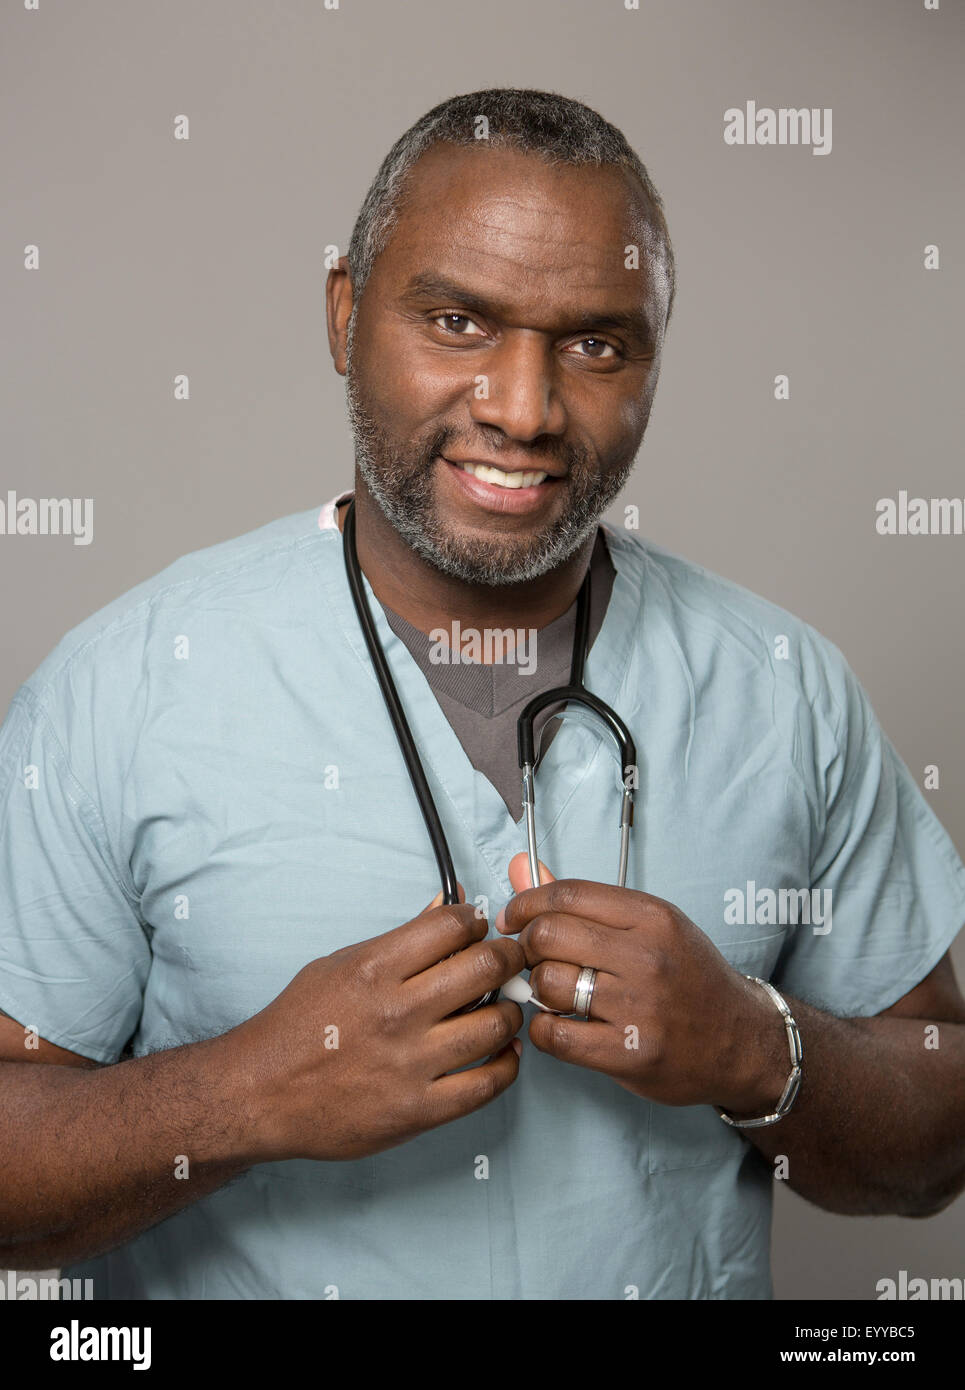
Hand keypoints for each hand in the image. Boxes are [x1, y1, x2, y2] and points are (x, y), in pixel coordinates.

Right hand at [235, 885, 524, 1161]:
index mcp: (374, 969)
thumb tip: (451, 904)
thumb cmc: (299, 1024)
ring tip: (503, 1006)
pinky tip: (504, 1051)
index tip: (478, 928)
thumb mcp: (341, 964)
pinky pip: (487, 1086)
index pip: (452, 927)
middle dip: (506, 958)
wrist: (259, 1093)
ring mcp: (409, 1065)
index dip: (475, 921)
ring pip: (494, 1025)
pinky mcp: (418, 1110)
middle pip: (484, 969)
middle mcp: (396, 1013)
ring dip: (509, 1010)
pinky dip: (507, 1064)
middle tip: (506, 961)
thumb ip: (401, 937)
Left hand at [495, 855, 786, 1114]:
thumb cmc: (688, 978)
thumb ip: (581, 902)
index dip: (525, 903)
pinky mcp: (631, 1053)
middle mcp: (647, 958)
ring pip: (547, 983)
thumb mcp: (649, 926)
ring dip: (537, 990)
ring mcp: (640, 1008)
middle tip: (531, 959)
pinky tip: (558, 1026)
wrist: (743, 1041)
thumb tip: (518, 868)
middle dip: (526, 947)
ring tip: (553, 994)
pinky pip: (555, 1035)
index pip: (567, 895)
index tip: (512, 919)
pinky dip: (543, 1031)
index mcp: (652, 917)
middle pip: (549, 935)